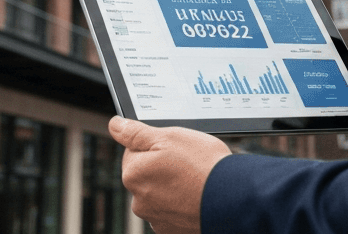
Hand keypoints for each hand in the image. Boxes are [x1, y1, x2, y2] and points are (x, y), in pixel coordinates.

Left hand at [109, 116, 231, 233]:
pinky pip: (172, 210)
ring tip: (194, 180)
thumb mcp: (168, 137)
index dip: (154, 145)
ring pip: (159, 192)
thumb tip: (115, 125)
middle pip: (146, 173)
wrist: (233, 200)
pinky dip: (181, 203)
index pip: (134, 151)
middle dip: (161, 167)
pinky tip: (196, 196)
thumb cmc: (203, 166)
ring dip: (172, 186)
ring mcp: (156, 217)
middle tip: (187, 163)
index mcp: (133, 174)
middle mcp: (139, 200)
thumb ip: (136, 132)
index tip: (173, 149)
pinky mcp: (171, 229)